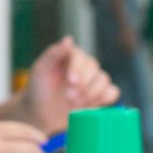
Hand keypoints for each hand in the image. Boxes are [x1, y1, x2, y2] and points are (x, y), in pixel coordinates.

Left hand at [0, 37, 119, 133]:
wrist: (42, 112)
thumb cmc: (39, 88)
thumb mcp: (41, 70)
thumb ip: (53, 54)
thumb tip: (68, 39)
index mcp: (70, 56)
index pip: (79, 56)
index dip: (77, 68)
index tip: (71, 81)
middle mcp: (84, 66)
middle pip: (94, 68)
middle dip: (83, 84)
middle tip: (69, 97)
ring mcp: (94, 80)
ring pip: (104, 80)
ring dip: (92, 93)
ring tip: (75, 104)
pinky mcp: (100, 95)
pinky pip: (112, 92)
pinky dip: (105, 98)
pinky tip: (92, 104)